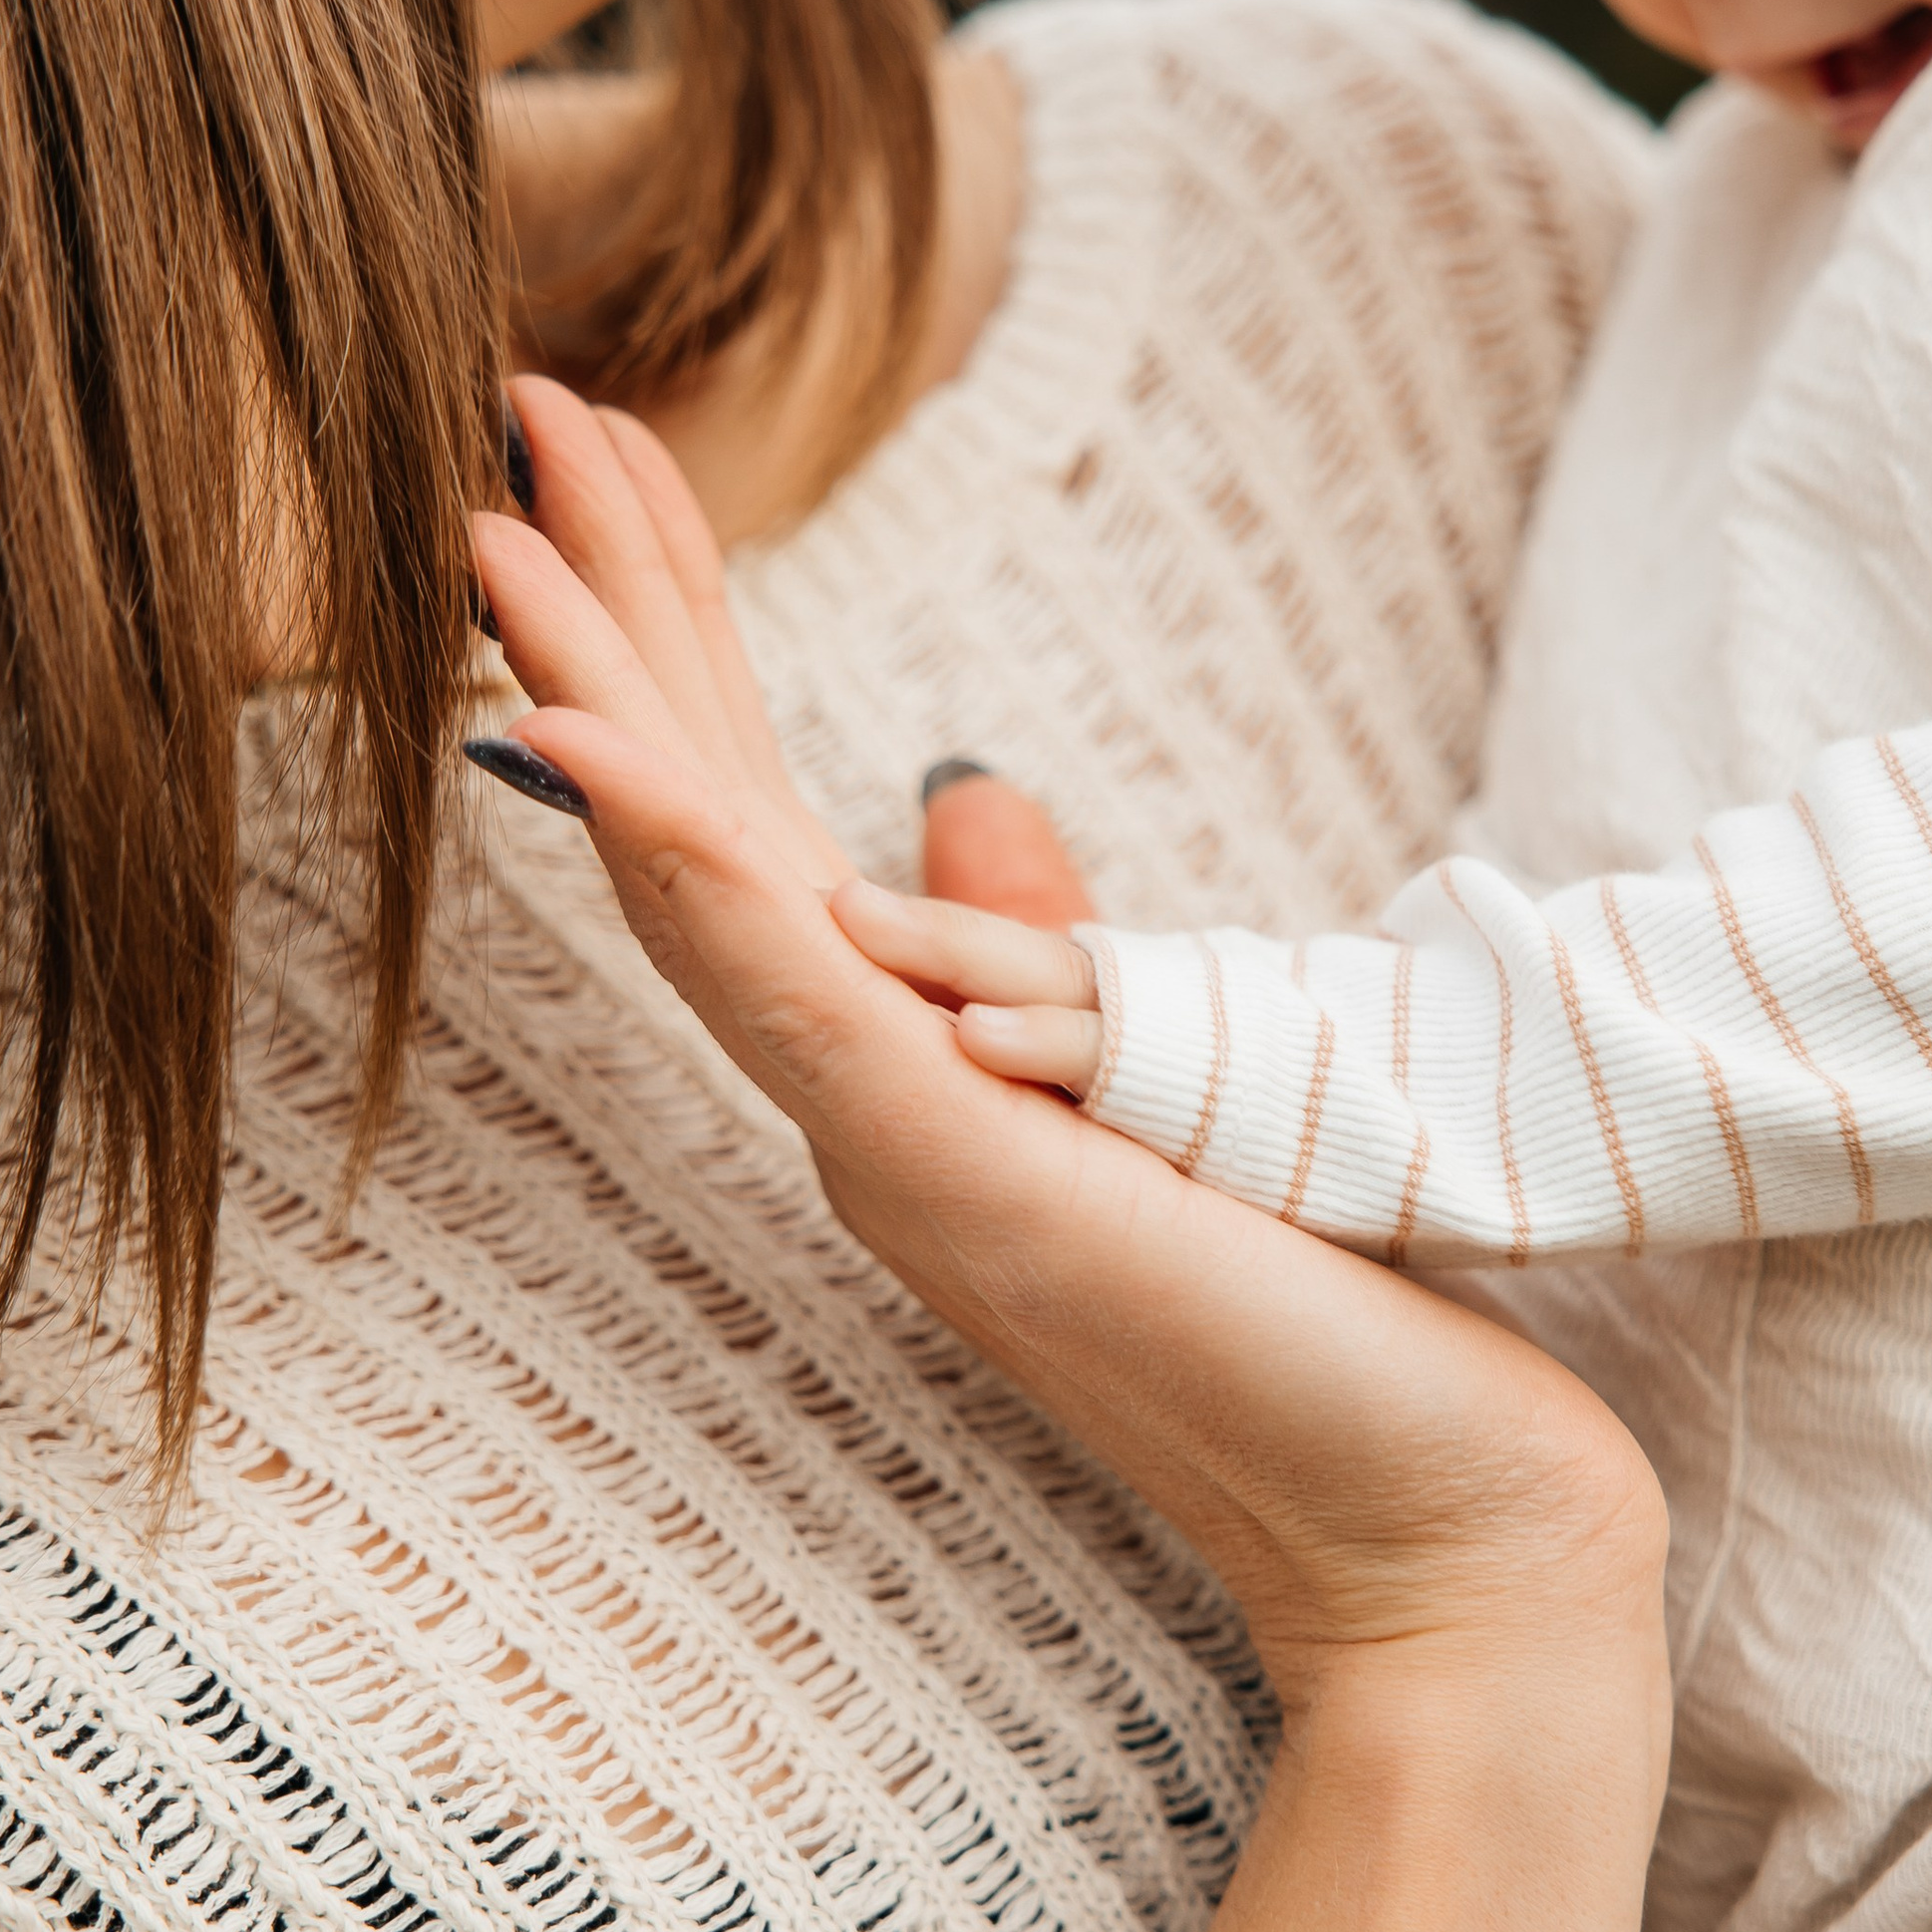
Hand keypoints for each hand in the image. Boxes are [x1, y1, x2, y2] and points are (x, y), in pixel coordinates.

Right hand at [472, 381, 1662, 1692]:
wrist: (1436, 1523)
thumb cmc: (1310, 1312)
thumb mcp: (1155, 1067)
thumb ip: (1034, 941)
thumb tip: (960, 787)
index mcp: (906, 1067)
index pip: (755, 816)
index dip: (677, 636)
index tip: (616, 460)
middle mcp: (864, 1103)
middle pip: (698, 820)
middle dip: (613, 611)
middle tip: (524, 408)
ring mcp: (896, 1147)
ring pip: (701, 888)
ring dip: (596, 702)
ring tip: (495, 529)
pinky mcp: (963, 1178)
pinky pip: (789, 993)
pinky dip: (682, 860)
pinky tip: (585, 741)